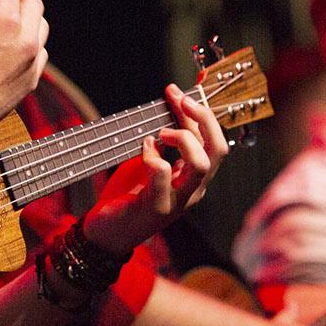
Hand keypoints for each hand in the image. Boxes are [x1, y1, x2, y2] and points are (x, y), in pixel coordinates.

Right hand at [0, 0, 48, 129]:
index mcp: (8, 21)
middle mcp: (27, 39)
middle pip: (33, 2)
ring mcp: (32, 62)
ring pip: (41, 27)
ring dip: (31, 12)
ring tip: (18, 6)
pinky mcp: (31, 81)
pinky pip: (40, 53)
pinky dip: (33, 39)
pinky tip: (20, 38)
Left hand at [82, 85, 227, 254]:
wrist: (107, 233)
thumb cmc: (129, 195)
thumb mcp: (150, 161)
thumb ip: (164, 139)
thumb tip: (171, 104)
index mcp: (194, 177)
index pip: (213, 141)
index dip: (201, 113)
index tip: (178, 92)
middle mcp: (193, 190)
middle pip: (218, 150)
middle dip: (203, 119)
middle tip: (181, 101)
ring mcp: (178, 201)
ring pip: (200, 165)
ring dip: (183, 140)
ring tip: (160, 133)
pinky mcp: (157, 208)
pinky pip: (162, 174)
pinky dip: (152, 155)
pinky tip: (142, 150)